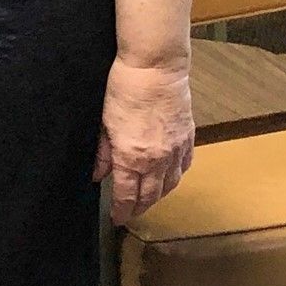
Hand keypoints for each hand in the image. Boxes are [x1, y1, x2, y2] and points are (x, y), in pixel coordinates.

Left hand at [95, 55, 194, 226]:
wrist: (155, 67)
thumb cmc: (124, 89)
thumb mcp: (104, 122)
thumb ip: (102, 153)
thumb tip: (97, 174)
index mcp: (132, 158)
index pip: (127, 195)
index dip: (122, 211)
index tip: (117, 218)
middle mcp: (157, 160)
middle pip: (150, 195)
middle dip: (140, 207)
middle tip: (132, 212)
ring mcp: (175, 149)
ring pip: (170, 184)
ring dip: (159, 195)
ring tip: (149, 198)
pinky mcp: (188, 136)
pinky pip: (185, 165)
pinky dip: (176, 175)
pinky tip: (170, 176)